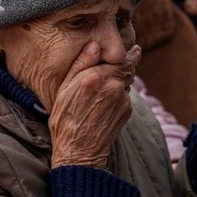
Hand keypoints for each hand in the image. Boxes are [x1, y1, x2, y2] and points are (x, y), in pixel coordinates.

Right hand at [49, 42, 141, 167]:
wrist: (78, 151)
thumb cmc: (65, 120)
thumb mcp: (64, 90)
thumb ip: (81, 64)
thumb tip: (95, 44)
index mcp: (94, 77)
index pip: (120, 58)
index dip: (127, 53)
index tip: (132, 48)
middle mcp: (111, 86)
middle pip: (128, 68)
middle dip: (128, 63)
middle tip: (128, 59)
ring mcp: (121, 99)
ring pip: (126, 82)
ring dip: (121, 81)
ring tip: (106, 89)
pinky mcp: (127, 111)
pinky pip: (125, 97)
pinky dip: (119, 96)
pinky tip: (105, 104)